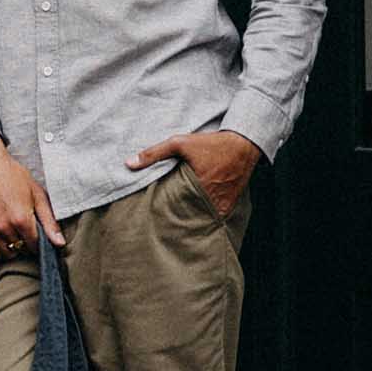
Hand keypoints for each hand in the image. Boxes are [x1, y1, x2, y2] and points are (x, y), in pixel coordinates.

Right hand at [0, 132, 64, 258]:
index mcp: (21, 218)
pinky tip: (0, 240)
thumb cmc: (13, 176)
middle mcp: (3, 226)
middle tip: (24, 232)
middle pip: (20, 249)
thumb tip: (60, 243)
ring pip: (4, 253)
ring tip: (13, 235)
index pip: (33, 245)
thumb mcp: (37, 194)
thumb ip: (49, 221)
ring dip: (11, 248)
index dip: (37, 243)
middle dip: (25, 244)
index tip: (36, 237)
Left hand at [127, 129, 260, 219]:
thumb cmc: (211, 143)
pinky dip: (207, 218)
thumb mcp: (180, 143)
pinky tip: (197, 217)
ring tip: (179, 226)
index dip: (166, 216)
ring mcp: (222, 205)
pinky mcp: (230, 206)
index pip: (176, 210)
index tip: (156, 220)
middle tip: (165, 227)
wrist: (243, 144)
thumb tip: (128, 164)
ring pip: (203, 220)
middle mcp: (212, 200)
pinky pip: (215, 218)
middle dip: (178, 222)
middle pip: (189, 218)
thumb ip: (154, 153)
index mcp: (197, 188)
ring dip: (193, 220)